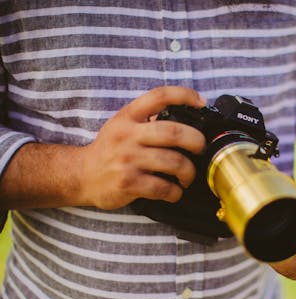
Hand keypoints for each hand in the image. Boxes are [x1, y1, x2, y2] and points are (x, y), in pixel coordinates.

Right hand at [80, 86, 206, 209]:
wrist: (81, 175)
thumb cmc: (109, 150)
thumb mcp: (122, 125)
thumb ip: (147, 118)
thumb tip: (185, 116)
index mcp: (129, 116)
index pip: (159, 96)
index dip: (184, 95)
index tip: (201, 103)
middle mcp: (128, 135)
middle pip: (174, 132)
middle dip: (196, 141)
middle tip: (200, 149)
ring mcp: (128, 159)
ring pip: (174, 162)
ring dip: (189, 172)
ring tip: (187, 176)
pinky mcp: (128, 183)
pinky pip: (163, 187)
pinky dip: (175, 192)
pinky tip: (174, 192)